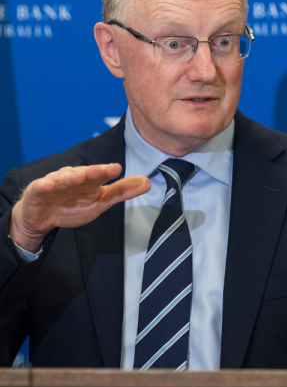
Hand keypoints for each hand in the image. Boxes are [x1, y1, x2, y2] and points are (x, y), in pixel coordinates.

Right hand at [10, 164, 150, 251]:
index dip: (107, 171)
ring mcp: (54, 183)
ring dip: (72, 177)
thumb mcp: (100, 201)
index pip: (99, 175)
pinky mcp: (37, 191)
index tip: (117, 169)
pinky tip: (49, 185)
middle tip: (101, 170)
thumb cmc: (73, 205)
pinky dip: (45, 186)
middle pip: (83, 174)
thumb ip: (122, 192)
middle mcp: (73, 177)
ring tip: (81, 176)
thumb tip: (147, 182)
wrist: (43, 217)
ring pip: (64, 179)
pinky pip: (41, 188)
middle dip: (92, 172)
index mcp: (89, 180)